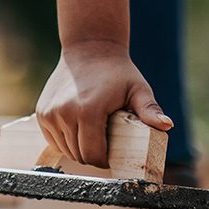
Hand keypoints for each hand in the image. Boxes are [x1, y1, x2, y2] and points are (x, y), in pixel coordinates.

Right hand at [34, 41, 171, 167]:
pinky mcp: (42, 114)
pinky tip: (77, 129)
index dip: (105, 160)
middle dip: (93, 155)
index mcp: (88, 111)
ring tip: (92, 135)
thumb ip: (149, 110)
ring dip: (78, 149)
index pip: (93, 155)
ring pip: (65, 150)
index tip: (112, 154)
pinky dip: (65, 141)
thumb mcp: (138, 90)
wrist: (88, 48)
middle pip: (79, 155)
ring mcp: (50, 114)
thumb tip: (167, 125)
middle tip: (105, 144)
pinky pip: (54, 140)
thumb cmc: (117, 72)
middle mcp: (64, 114)